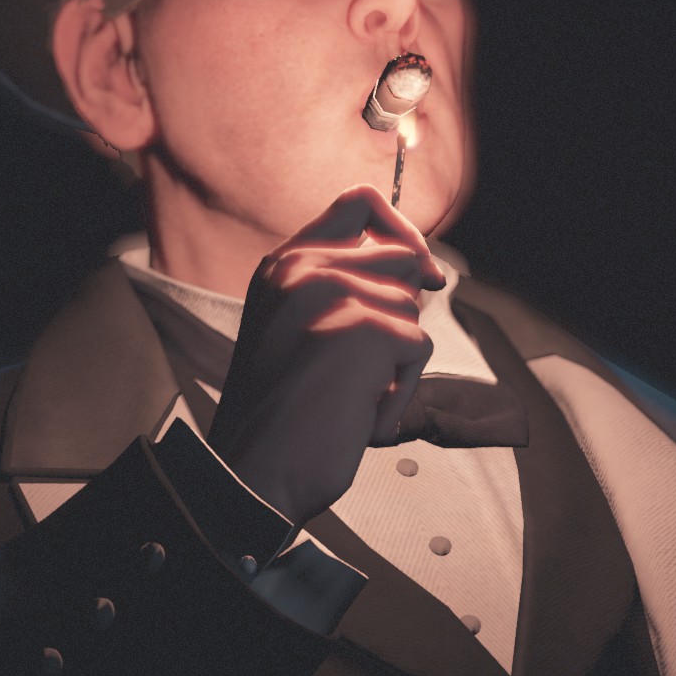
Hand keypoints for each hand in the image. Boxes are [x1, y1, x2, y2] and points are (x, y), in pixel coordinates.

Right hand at [207, 185, 445, 525]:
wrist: (253, 473)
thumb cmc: (281, 414)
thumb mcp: (299, 329)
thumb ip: (341, 286)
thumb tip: (423, 267)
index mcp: (283, 264)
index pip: (361, 203)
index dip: (402, 229)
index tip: (422, 269)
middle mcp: (303, 268)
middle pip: (403, 257)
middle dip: (401, 314)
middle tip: (359, 367)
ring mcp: (333, 293)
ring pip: (412, 309)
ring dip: (395, 363)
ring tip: (347, 394)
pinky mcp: (364, 329)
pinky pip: (416, 351)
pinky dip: (396, 392)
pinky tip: (354, 413)